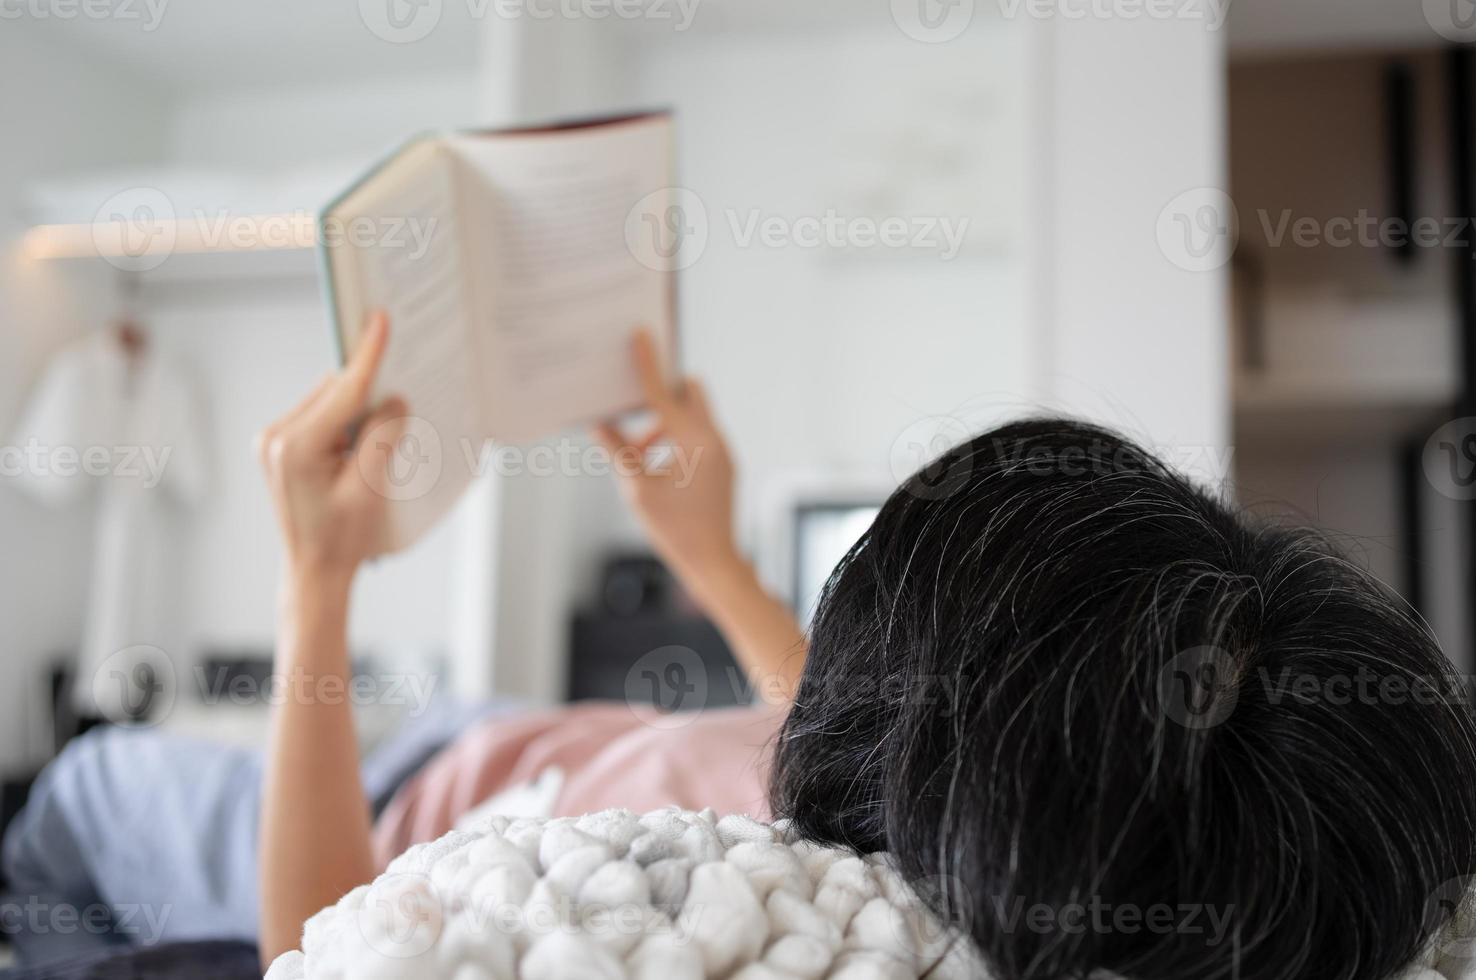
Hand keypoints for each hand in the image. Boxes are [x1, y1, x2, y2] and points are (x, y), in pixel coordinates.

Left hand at [256, 311, 406, 582]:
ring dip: (357, 408)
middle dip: (369, 390)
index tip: (379, 319)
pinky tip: (363, 441)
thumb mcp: (370, 489)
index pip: (343, 390)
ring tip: (383, 430)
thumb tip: (393, 401)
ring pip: (328, 402)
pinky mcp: (280, 448)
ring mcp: (274, 442)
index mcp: (296, 447)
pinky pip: (320, 417)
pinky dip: (345, 421)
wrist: (314, 572)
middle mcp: (276, 437)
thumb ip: (382, 437)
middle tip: (404, 387)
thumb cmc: (342, 539)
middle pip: (335, 392)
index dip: (368, 355)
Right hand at [595, 330, 739, 602]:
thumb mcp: (637, 489)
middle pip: (690, 393)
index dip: (648, 364)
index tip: (642, 335)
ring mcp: (722, 453)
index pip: (664, 394)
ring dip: (663, 424)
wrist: (714, 562)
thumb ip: (618, 452)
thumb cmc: (675, 530)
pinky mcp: (723, 466)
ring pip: (692, 417)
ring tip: (636, 452)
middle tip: (634, 403)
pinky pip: (698, 437)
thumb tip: (599, 424)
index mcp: (695, 442)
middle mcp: (714, 440)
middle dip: (663, 392)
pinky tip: (654, 466)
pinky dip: (675, 441)